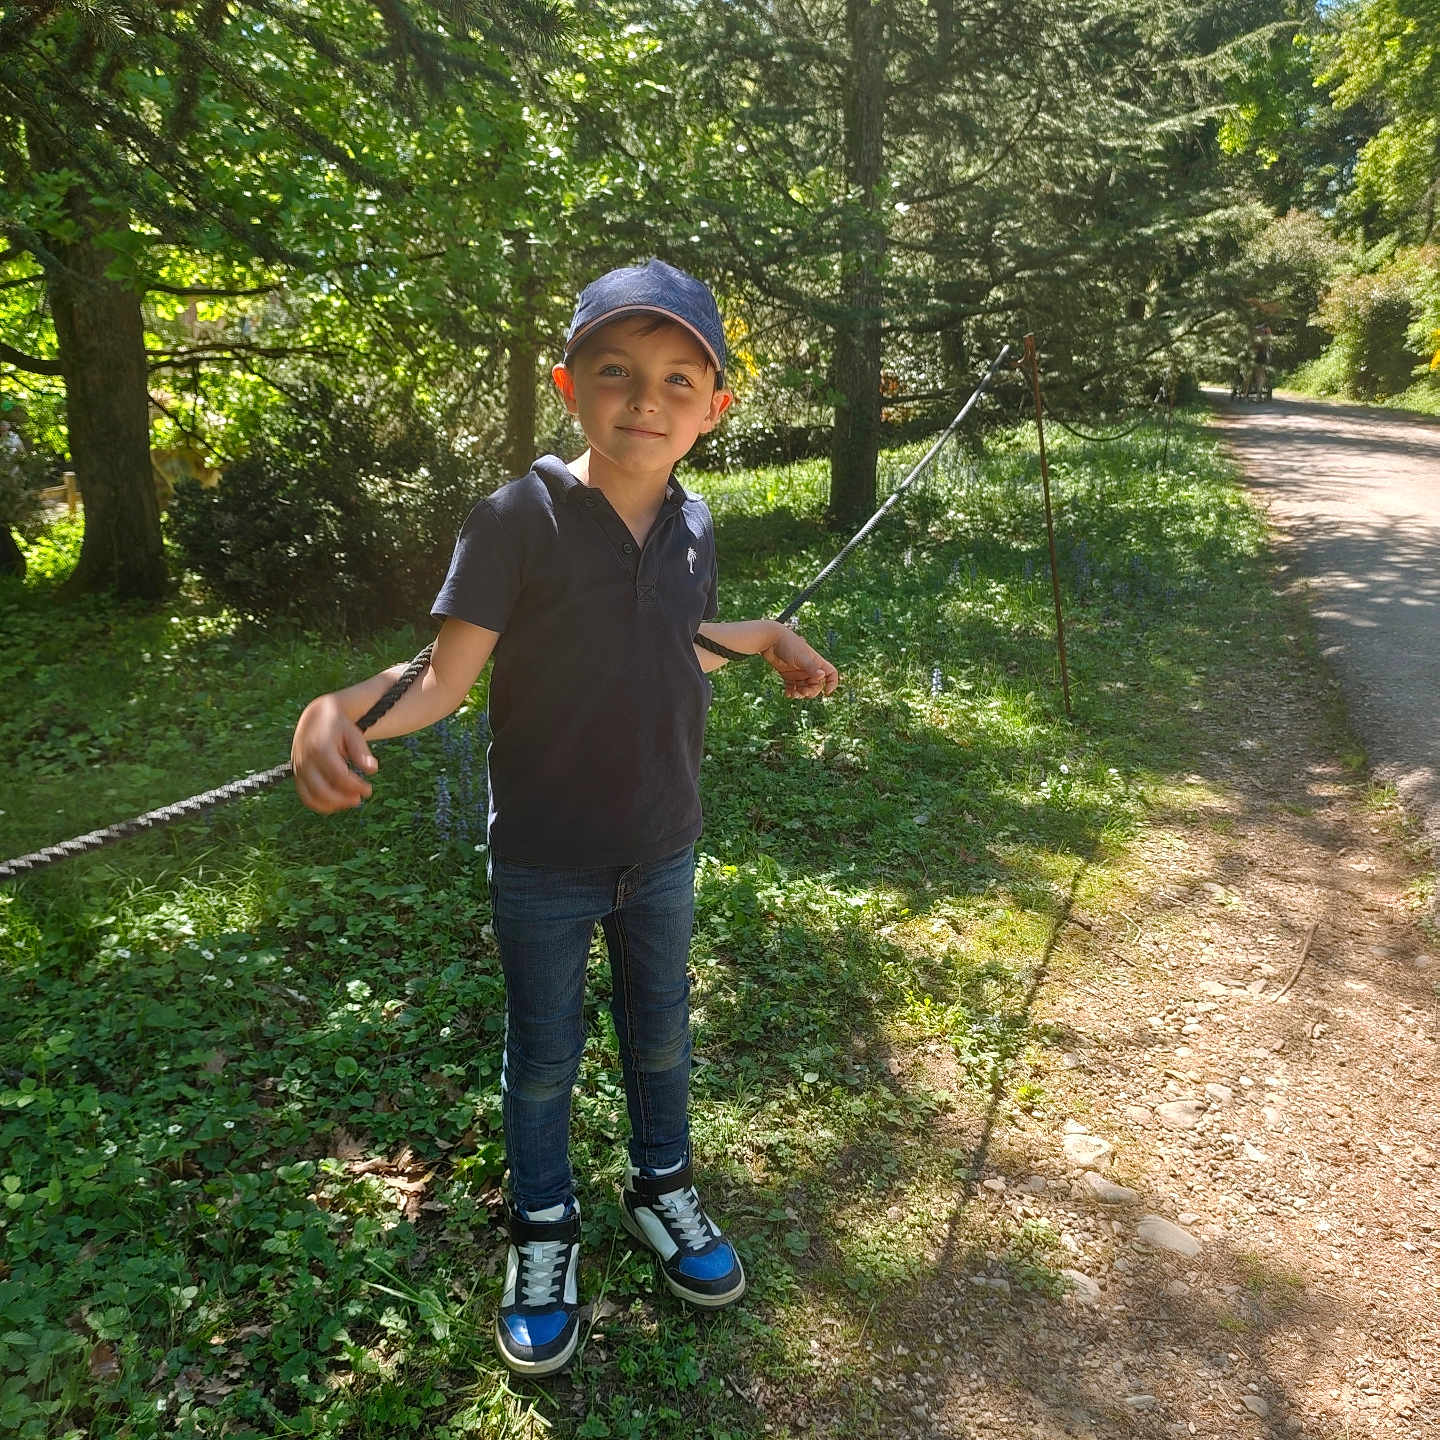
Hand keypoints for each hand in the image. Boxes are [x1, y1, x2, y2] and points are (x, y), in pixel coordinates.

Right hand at [291, 694, 378, 812]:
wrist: (315, 718)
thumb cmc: (338, 727)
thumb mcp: (352, 733)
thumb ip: (361, 751)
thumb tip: (372, 770)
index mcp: (320, 748)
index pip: (338, 775)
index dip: (355, 786)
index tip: (369, 789)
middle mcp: (306, 760)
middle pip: (322, 790)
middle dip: (343, 799)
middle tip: (360, 798)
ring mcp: (299, 770)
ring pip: (312, 798)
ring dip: (333, 805)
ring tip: (350, 801)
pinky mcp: (297, 776)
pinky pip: (306, 798)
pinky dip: (321, 805)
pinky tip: (338, 803)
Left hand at [761, 624, 838, 698]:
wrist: (770, 639)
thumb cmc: (788, 644)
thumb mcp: (801, 657)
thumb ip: (811, 667)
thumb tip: (822, 676)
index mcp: (816, 662)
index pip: (830, 674)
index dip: (832, 683)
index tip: (826, 692)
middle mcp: (809, 668)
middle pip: (816, 685)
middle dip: (811, 691)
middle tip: (803, 692)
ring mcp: (798, 672)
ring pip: (804, 688)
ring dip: (800, 694)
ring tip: (793, 694)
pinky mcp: (787, 674)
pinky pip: (792, 687)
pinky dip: (791, 692)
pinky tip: (787, 694)